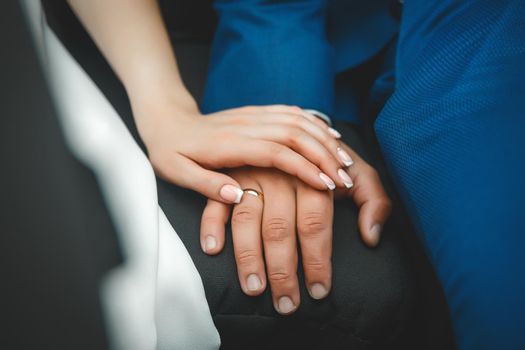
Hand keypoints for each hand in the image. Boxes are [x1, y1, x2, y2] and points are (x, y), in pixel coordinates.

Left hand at [133, 101, 353, 203]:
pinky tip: (331, 137)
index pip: (274, 153)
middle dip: (324, 155)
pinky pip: (292, 113)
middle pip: (294, 134)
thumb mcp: (177, 173)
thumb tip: (239, 197)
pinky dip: (315, 124)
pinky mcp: (258, 112)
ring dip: (325, 139)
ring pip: (298, 121)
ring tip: (346, 161)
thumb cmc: (171, 151)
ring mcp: (254, 115)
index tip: (326, 185)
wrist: (167, 120)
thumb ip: (207, 185)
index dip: (303, 168)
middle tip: (345, 178)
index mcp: (228, 144)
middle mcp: (246, 125)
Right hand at [200, 147, 390, 313]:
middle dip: (283, 270)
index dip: (317, 260)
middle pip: (279, 228)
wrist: (297, 131)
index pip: (314, 224)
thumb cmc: (330, 163)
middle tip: (286, 304)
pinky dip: (211, 224)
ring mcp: (251, 176)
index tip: (319, 291)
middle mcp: (280, 176)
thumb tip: (370, 236)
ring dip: (248, 256)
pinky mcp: (229, 178)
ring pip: (247, 219)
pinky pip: (215, 202)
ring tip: (253, 289)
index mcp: (313, 176)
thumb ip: (374, 201)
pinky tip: (213, 250)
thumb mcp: (360, 174)